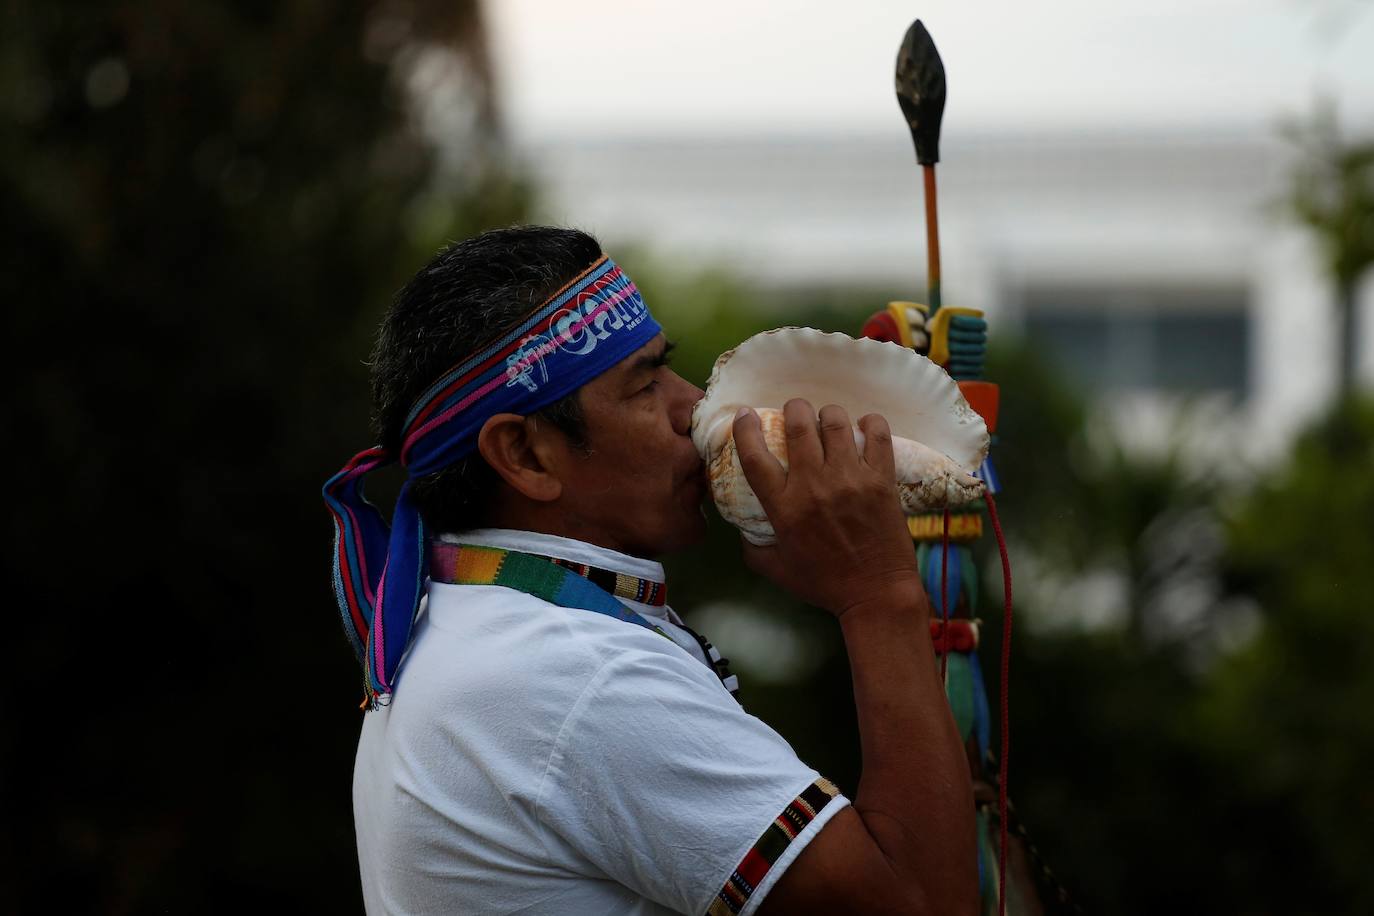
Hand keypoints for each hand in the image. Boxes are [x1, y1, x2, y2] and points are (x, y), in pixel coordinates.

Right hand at [732, 399, 923, 616]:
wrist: (876, 593)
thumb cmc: (824, 583)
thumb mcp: (776, 570)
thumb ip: (752, 546)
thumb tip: (741, 526)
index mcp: (784, 507)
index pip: (755, 456)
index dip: (745, 429)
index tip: (746, 414)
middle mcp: (814, 485)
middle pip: (798, 425)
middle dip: (794, 409)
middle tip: (796, 413)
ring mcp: (850, 479)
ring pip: (836, 422)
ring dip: (828, 414)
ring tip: (829, 420)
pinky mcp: (881, 479)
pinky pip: (877, 434)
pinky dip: (870, 423)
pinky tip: (864, 427)